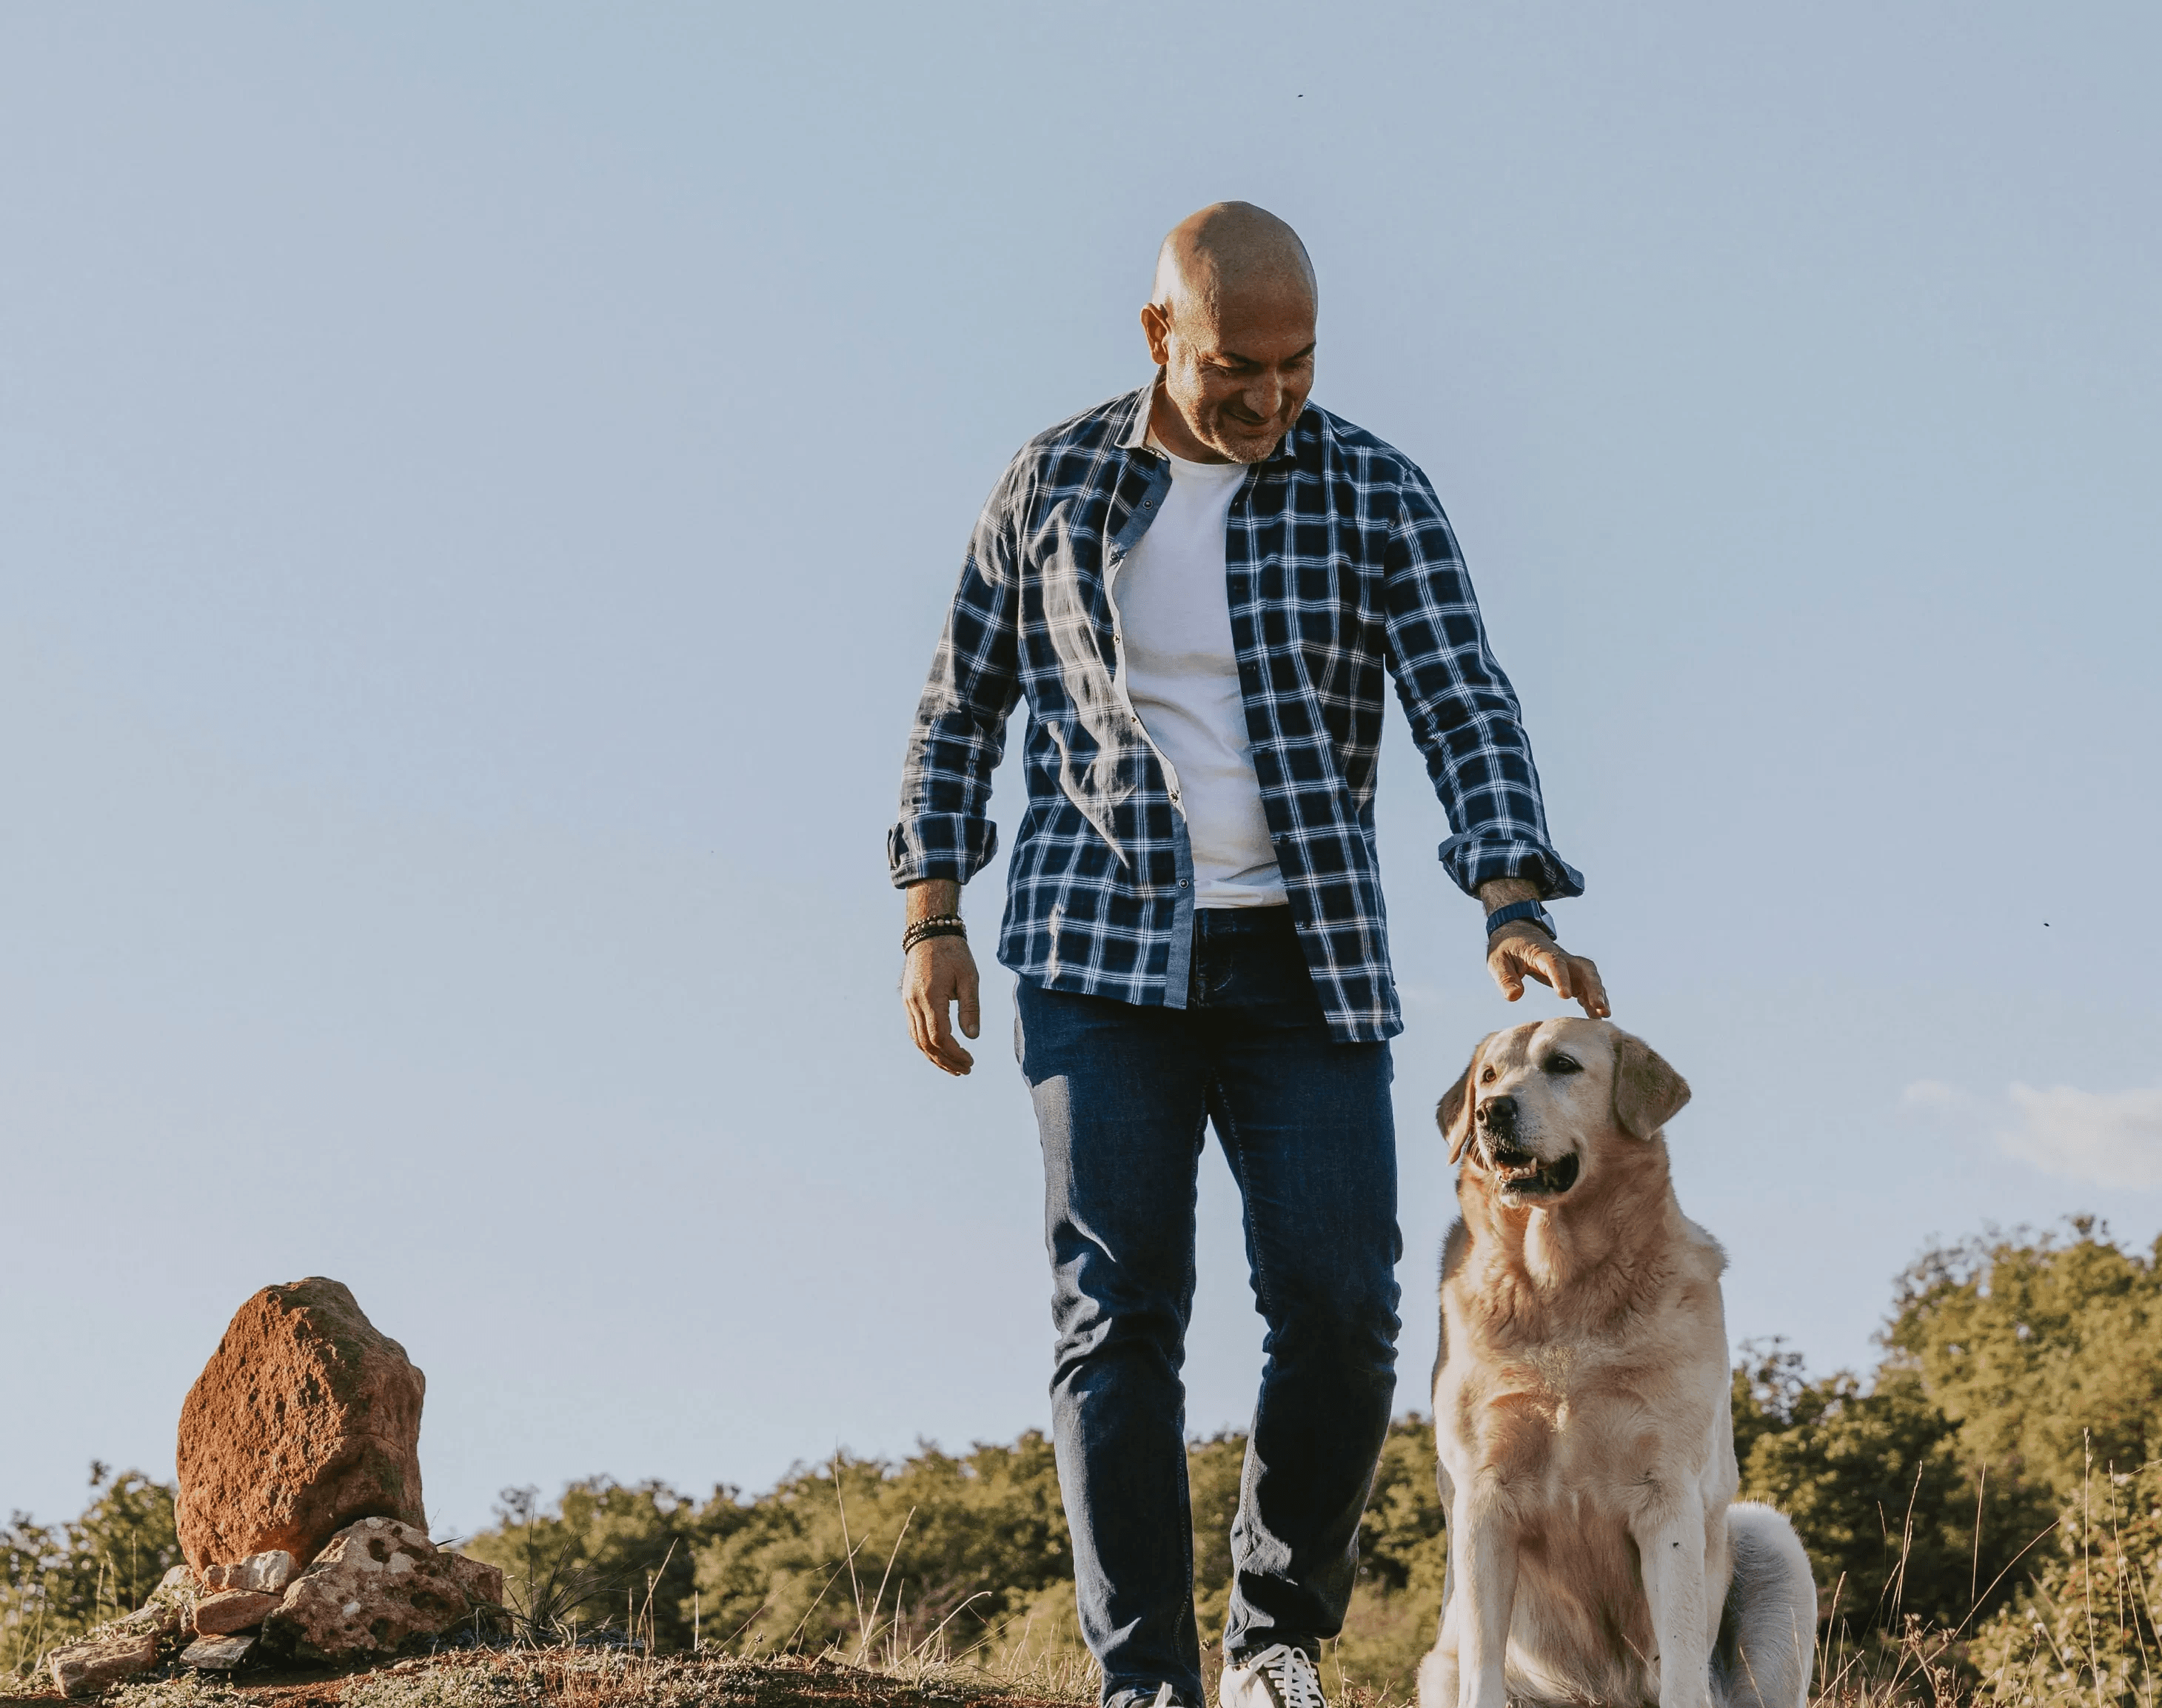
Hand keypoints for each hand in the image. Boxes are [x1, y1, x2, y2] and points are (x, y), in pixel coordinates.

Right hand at [903, 934, 981, 1074]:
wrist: (929, 933)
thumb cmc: (953, 953)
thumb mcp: (969, 978)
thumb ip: (970, 1008)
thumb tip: (972, 1037)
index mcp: (931, 997)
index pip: (940, 1037)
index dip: (954, 1053)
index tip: (970, 1061)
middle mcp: (915, 1003)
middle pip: (927, 1043)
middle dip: (946, 1061)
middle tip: (965, 1070)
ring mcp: (908, 1003)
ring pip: (918, 1040)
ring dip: (935, 1057)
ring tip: (954, 1067)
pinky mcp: (907, 1001)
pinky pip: (914, 1030)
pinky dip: (926, 1045)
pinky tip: (940, 1051)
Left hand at [1487, 925, 1609, 1019]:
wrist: (1517, 933)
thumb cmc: (1506, 949)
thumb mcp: (1497, 962)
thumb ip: (1505, 979)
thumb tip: (1515, 997)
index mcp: (1540, 952)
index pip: (1554, 963)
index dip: (1561, 978)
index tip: (1565, 997)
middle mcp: (1560, 957)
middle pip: (1584, 968)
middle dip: (1594, 987)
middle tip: (1600, 1008)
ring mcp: (1568, 965)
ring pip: (1589, 976)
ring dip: (1598, 994)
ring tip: (1604, 1015)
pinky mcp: (1570, 973)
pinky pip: (1586, 985)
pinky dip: (1592, 999)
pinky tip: (1595, 1016)